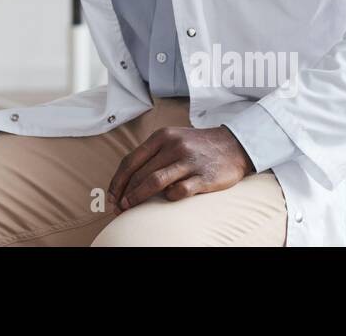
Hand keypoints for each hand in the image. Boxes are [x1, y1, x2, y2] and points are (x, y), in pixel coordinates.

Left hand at [107, 125, 252, 213]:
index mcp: (161, 137)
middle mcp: (173, 146)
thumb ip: (152, 154)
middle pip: (139, 173)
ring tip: (128, 208)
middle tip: (117, 207)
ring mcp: (188, 161)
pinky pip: (179, 191)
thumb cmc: (196, 146)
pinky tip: (167, 198)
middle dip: (124, 193)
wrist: (234, 145)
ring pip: (154, 182)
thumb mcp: (172, 139)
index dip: (117, 180)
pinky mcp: (204, 177)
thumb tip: (125, 178)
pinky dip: (169, 197)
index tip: (111, 196)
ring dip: (137, 197)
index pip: (130, 161)